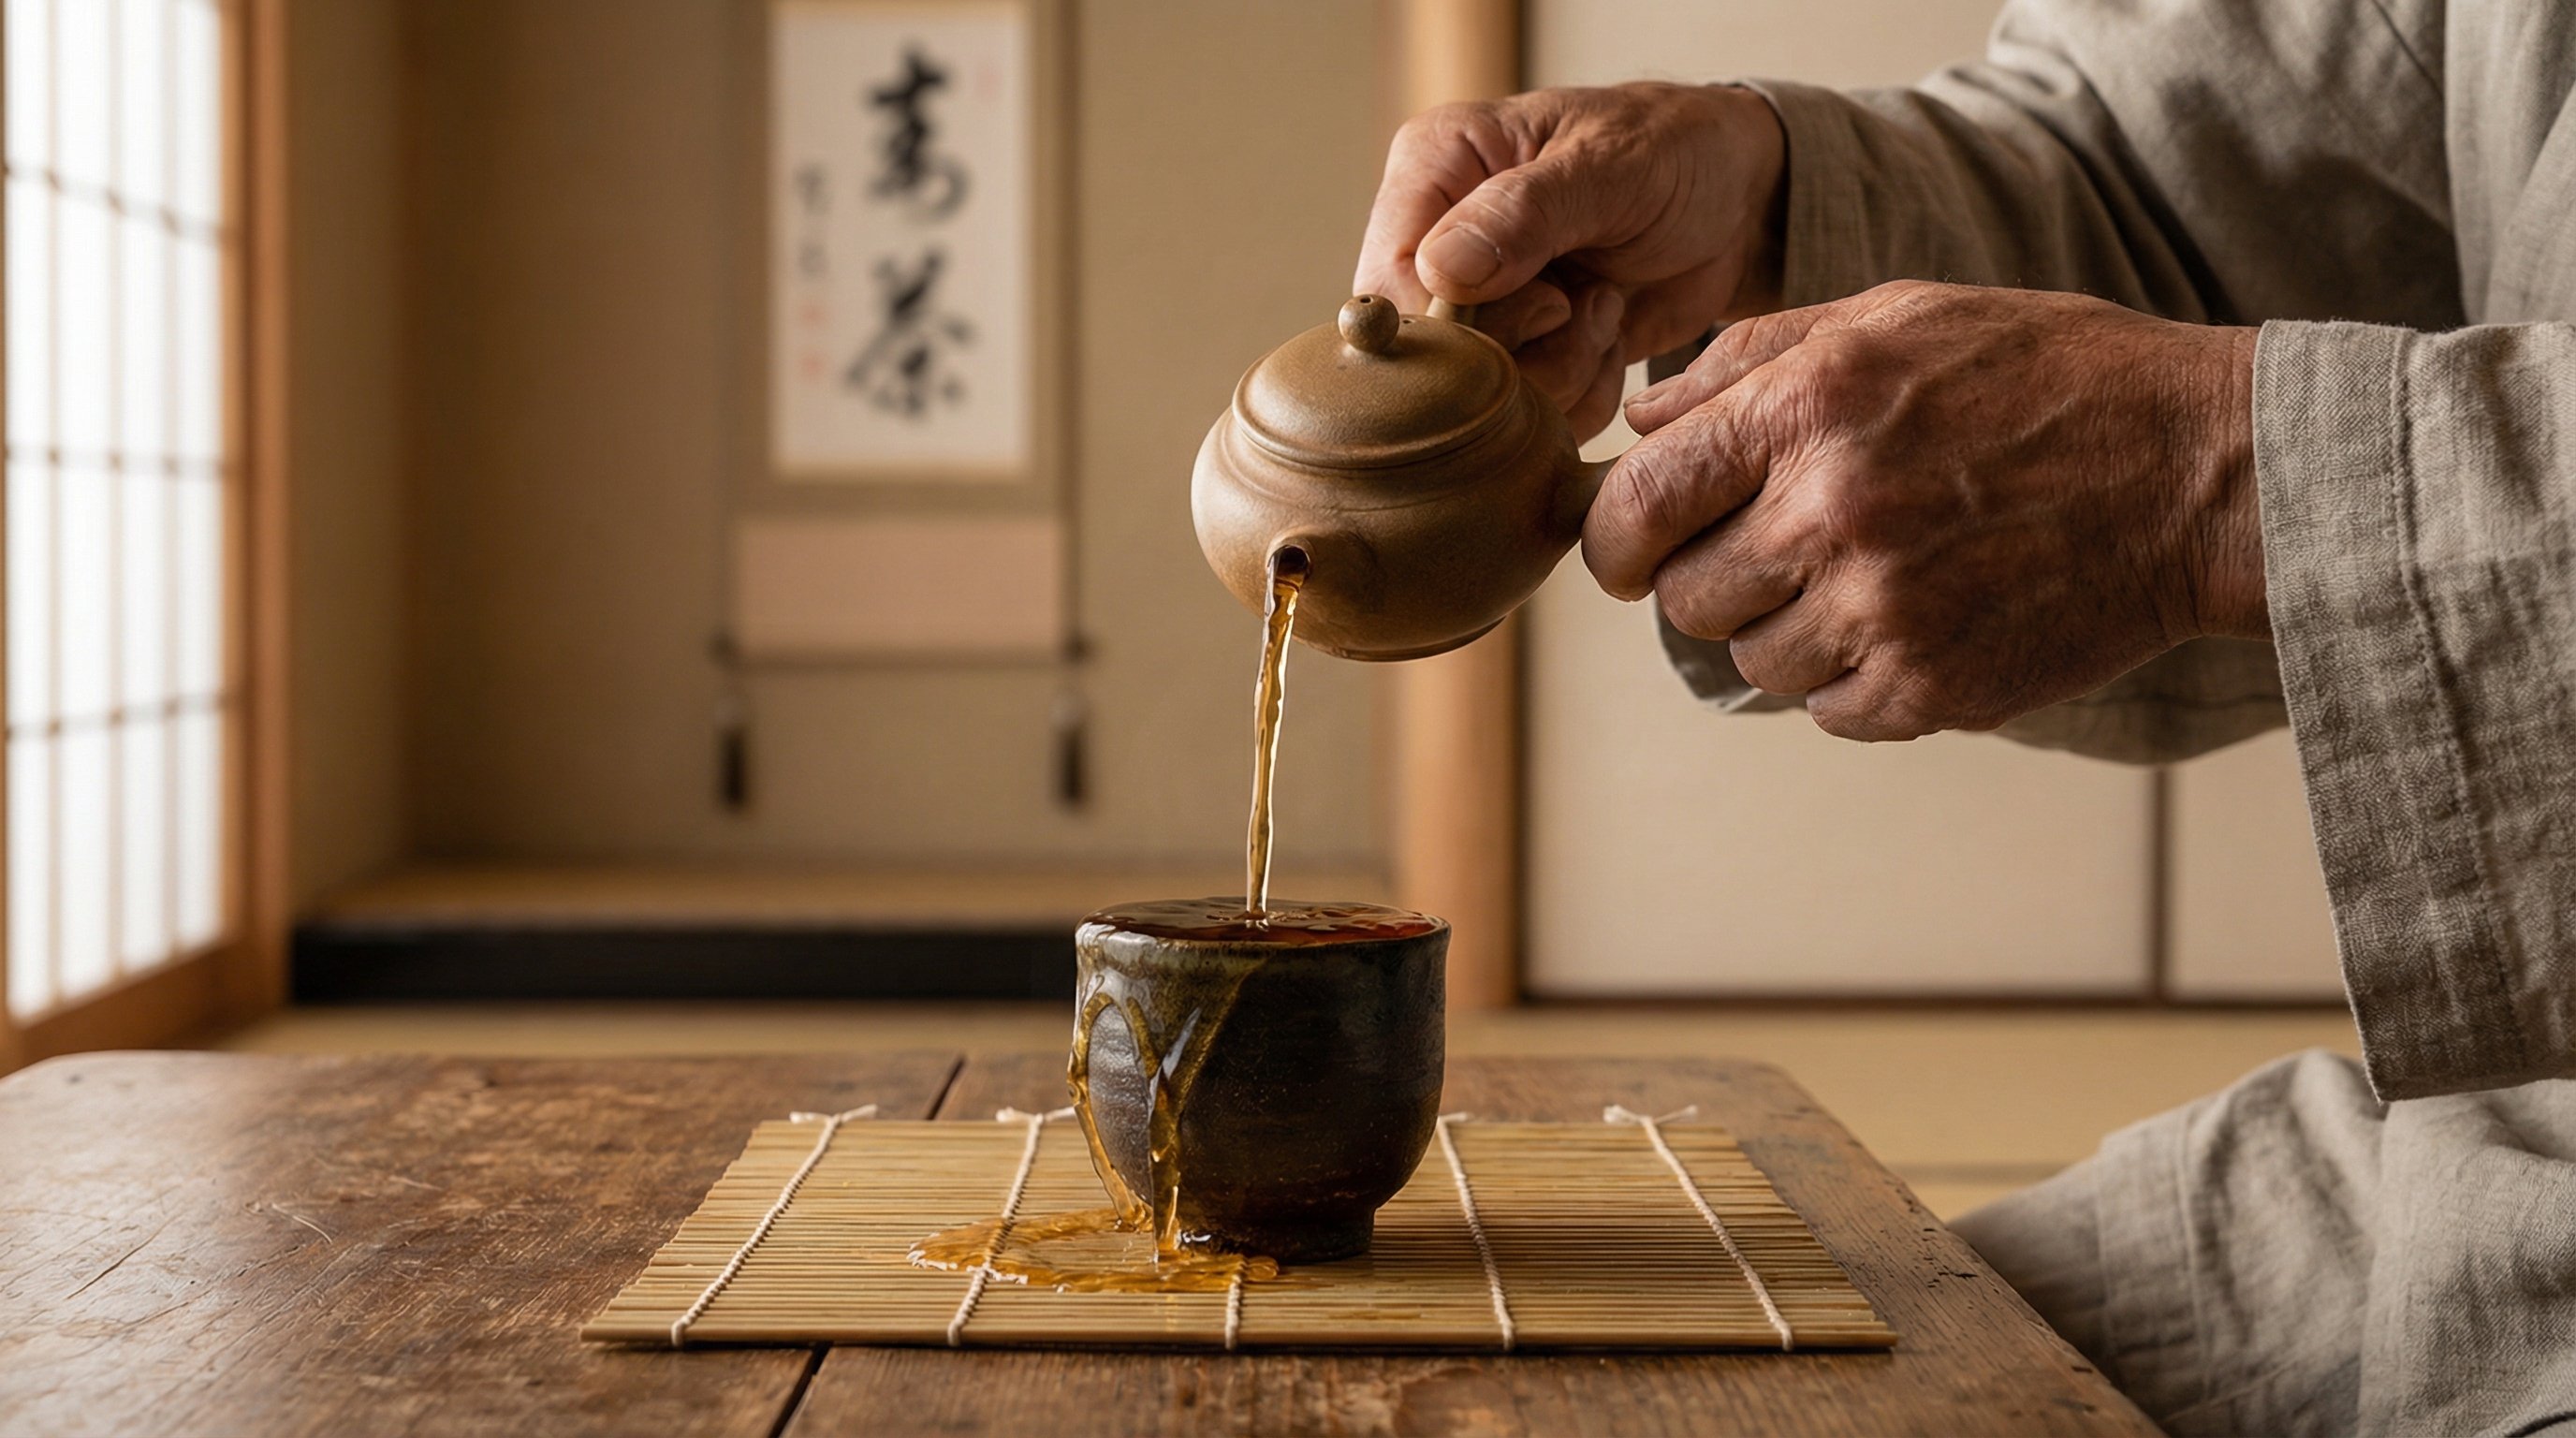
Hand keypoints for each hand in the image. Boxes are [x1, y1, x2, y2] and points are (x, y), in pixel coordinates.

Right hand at [1352, 83, 1786, 439]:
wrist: (1735, 197)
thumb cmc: (1671, 151)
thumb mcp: (1610, 166)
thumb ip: (1525, 213)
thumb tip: (1441, 270)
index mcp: (1435, 170)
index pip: (1390, 282)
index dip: (1456, 324)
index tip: (1548, 305)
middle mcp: (1437, 242)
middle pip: (1432, 355)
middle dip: (1524, 352)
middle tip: (1589, 299)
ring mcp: (1477, 308)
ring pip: (1479, 400)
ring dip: (1562, 372)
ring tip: (1606, 306)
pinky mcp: (1519, 357)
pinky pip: (1529, 417)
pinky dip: (1584, 393)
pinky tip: (1610, 334)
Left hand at [1584, 281, 2263, 741]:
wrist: (2200, 469)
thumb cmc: (2045, 376)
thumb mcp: (1896, 316)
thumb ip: (1751, 359)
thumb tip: (1640, 418)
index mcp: (1806, 408)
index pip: (1638, 506)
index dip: (1617, 540)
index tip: (1632, 551)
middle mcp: (1831, 511)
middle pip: (1684, 597)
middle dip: (1711, 580)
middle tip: (1781, 552)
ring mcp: (1881, 609)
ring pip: (1752, 661)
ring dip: (1789, 630)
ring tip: (1875, 574)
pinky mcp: (1931, 686)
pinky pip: (1827, 710)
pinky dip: (1854, 679)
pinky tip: (1917, 619)